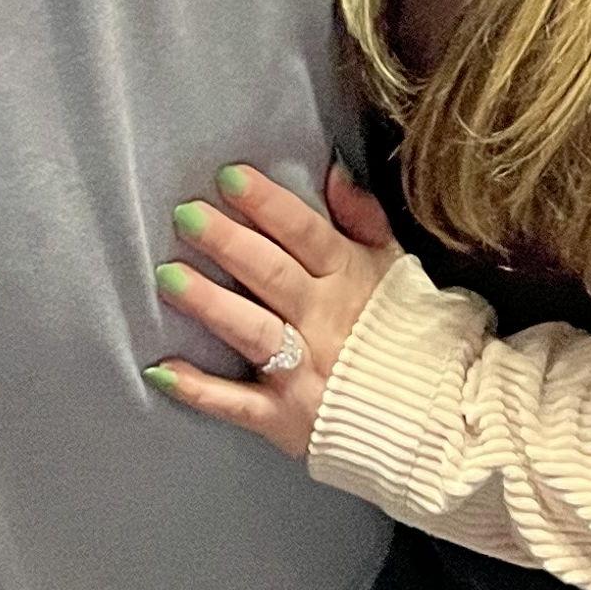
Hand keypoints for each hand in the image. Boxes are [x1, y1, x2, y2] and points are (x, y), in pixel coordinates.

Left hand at [151, 162, 404, 463]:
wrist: (429, 413)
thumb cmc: (402, 329)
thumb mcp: (393, 265)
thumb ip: (364, 217)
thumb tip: (334, 171)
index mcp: (347, 278)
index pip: (305, 233)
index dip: (269, 204)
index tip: (230, 177)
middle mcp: (322, 320)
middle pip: (271, 275)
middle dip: (228, 243)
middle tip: (186, 215)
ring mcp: (302, 370)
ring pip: (252, 332)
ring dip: (210, 304)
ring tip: (168, 277)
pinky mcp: (284, 418)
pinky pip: (237, 404)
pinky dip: (199, 390)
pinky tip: (161, 370)